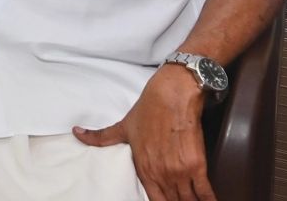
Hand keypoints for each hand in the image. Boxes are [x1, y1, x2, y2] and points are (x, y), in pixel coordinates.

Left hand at [74, 64, 213, 200]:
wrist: (171, 96)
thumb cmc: (148, 110)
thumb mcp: (122, 127)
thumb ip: (100, 137)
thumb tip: (77, 133)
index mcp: (143, 167)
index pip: (153, 199)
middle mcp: (160, 173)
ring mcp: (178, 171)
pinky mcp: (196, 165)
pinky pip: (205, 191)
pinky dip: (210, 200)